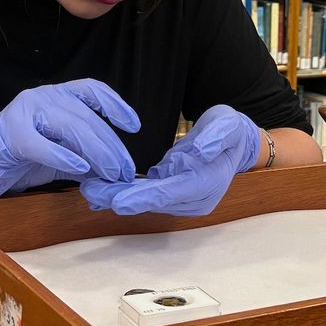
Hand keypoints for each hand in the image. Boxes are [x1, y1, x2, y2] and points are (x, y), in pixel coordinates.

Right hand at [0, 79, 140, 221]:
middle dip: (110, 146)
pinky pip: (43, 144)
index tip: (134, 127)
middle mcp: (42, 96)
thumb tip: (116, 171)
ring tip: (109, 173)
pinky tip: (80, 168)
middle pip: (87, 117)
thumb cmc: (17, 164)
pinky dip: (63, 156)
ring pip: (71, 127)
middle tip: (124, 171)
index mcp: (55, 97)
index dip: (116, 105)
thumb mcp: (60, 158)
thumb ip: (86, 159)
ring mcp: (25, 110)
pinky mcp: (10, 131)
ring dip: (96, 153)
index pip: (92, 90)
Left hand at [81, 105, 259, 216]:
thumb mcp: (228, 125)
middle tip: (91, 191)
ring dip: (118, 196)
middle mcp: (195, 200)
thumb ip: (215, 136)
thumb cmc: (230, 132)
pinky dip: (125, 193)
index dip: (144, 197)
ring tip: (90, 189)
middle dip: (121, 198)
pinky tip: (102, 190)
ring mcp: (184, 201)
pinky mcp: (173, 195)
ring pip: (147, 201)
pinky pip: (146, 196)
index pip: (171, 192)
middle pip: (154, 201)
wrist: (236, 143)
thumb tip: (200, 150)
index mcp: (208, 184)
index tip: (118, 201)